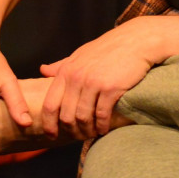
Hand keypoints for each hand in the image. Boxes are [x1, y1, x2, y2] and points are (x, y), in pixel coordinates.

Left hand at [38, 17, 163, 139]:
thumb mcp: (80, 54)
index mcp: (67, 71)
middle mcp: (77, 77)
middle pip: (66, 116)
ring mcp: (93, 83)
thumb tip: (42, 70)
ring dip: (87, 130)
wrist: (135, 41)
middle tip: (78, 136)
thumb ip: (61, 65)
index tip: (52, 135)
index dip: (49, 124)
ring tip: (92, 133)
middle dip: (72, 131)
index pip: (50, 104)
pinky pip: (102, 115)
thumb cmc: (108, 48)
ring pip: (83, 118)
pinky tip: (104, 128)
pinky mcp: (111, 88)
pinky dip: (102, 126)